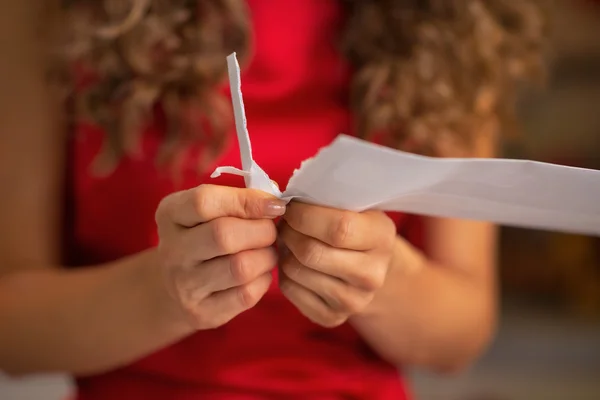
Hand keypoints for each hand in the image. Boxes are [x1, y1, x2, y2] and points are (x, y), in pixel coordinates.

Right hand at [154, 184, 285, 329]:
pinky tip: (259, 273)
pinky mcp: (202, 313)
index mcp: (170, 214)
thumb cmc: (204, 235)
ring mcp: (184, 286)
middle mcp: (172, 251)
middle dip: (262, 230)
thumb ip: (238, 200)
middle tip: (272, 230)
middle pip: (224, 235)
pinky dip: (263, 280)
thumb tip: (275, 203)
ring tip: (267, 251)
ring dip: (267, 256)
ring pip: (241, 267)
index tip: (275, 204)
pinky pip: (247, 295)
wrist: (176, 286)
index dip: (247, 201)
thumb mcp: (209, 210)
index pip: (204, 201)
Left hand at [278, 203, 396, 327]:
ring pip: (296, 271)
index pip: (338, 227)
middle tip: (286, 223)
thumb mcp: (355, 205)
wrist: (371, 268)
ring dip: (283, 251)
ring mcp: (354, 301)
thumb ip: (328, 198)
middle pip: (312, 252)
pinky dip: (283, 272)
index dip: (304, 215)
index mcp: (382, 237)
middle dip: (289, 232)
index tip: (292, 206)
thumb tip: (282, 198)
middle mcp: (373, 274)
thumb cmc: (355, 226)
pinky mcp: (332, 318)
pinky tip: (294, 260)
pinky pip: (290, 290)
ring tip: (290, 240)